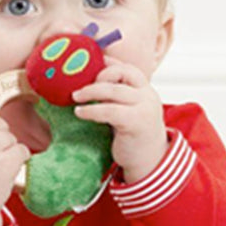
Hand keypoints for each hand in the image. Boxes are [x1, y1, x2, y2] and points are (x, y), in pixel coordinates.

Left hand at [71, 58, 168, 183]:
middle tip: (79, 86)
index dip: (108, 63)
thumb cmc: (134, 136)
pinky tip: (80, 113)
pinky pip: (110, 110)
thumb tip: (88, 83)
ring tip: (75, 97)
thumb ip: (116, 97)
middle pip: (121, 73)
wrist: (150, 161)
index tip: (88, 63)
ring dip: (90, 91)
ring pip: (114, 90)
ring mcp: (144, 108)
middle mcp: (148, 95)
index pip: (128, 67)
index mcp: (146, 90)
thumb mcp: (129, 111)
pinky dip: (92, 110)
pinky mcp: (136, 122)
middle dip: (98, 75)